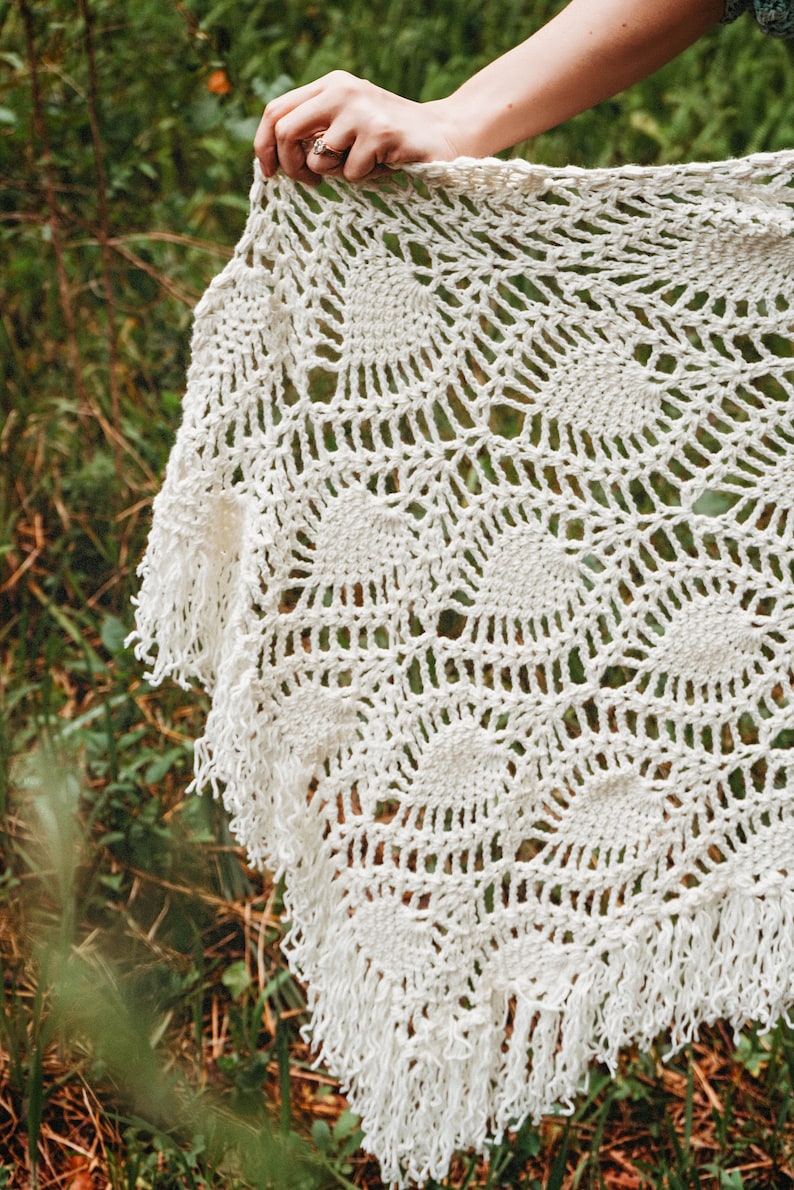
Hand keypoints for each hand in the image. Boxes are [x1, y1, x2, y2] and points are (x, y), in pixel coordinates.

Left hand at [254, 71, 463, 184]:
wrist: (444, 136)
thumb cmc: (388, 142)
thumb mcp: (346, 129)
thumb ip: (315, 134)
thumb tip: (274, 158)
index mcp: (330, 86)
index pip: (276, 111)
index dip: (264, 145)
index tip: (270, 173)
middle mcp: (342, 90)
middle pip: (285, 131)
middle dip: (291, 166)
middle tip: (310, 184)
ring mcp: (361, 110)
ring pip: (318, 158)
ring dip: (338, 174)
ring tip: (364, 164)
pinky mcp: (379, 132)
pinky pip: (350, 172)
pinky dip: (365, 178)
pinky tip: (385, 165)